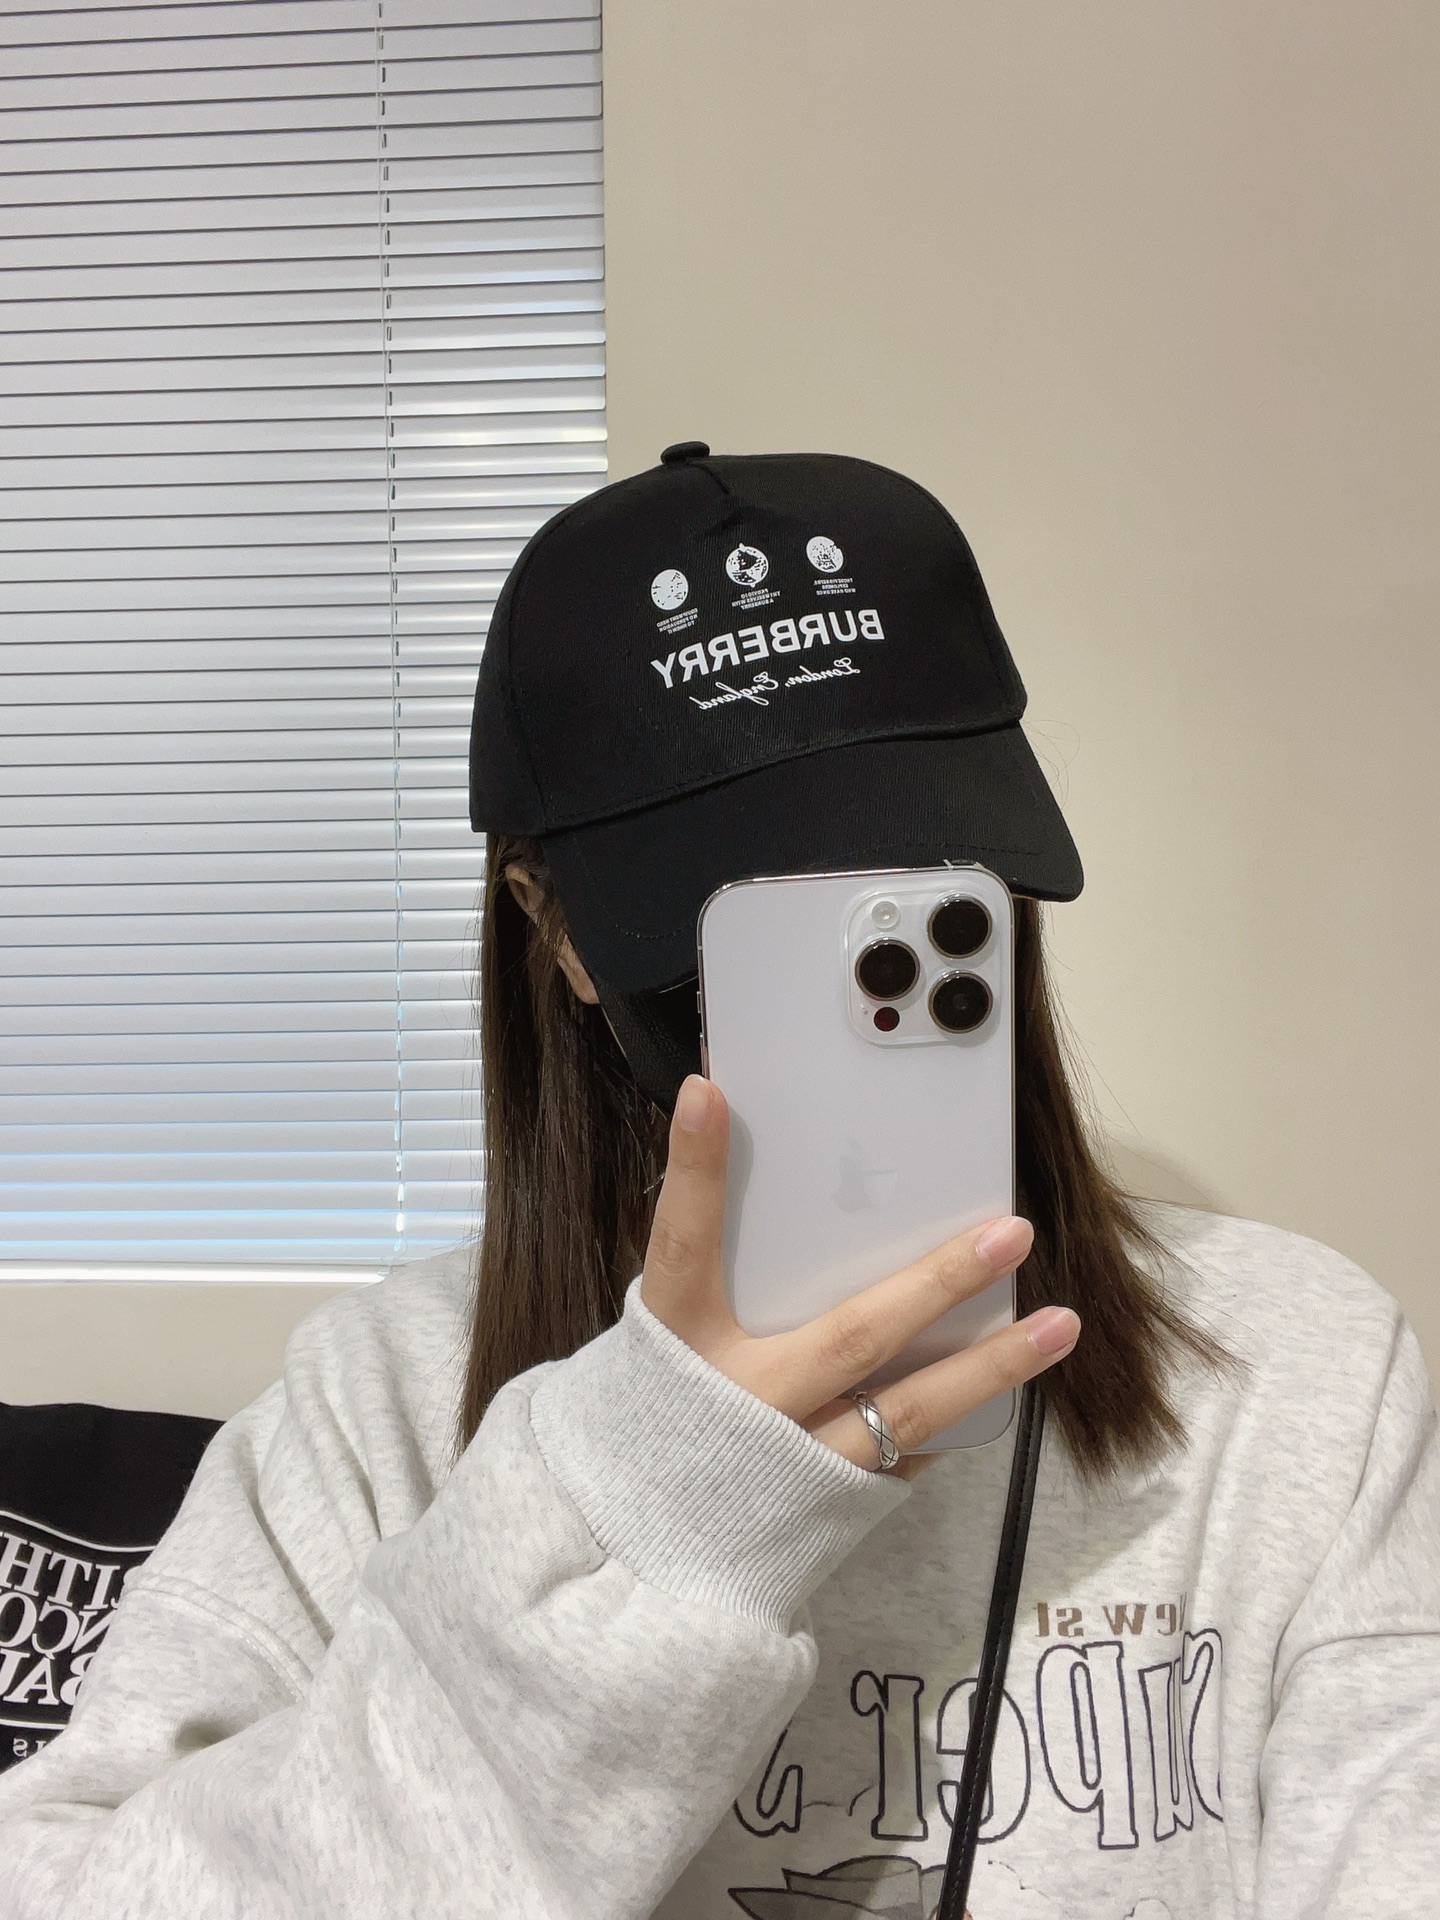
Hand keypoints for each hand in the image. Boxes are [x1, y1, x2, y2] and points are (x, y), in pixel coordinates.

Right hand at [640, 1077, 1079, 1479]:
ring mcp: (791, 1461)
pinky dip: (957, 1419)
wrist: (639, 1555)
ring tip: (1059, 1324)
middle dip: (936, 1282)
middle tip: (1009, 1232)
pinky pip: (905, 1456)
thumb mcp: (666, 1339)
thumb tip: (740, 1156)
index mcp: (679, 1346)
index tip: (708, 1094)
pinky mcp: (828, 1507)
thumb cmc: (661, 1422)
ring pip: (907, 1411)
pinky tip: (1012, 1383)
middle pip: (851, 1335)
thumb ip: (709, 1268)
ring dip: (991, 1367)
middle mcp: (741, 1402)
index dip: (694, 1169)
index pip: (682, 1243)